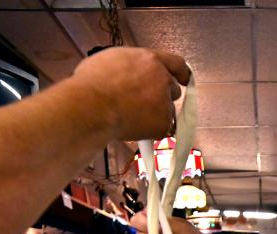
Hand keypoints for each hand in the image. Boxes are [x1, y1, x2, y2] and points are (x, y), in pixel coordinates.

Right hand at [71, 48, 189, 140]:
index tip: (184, 79)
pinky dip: (151, 131)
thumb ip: (130, 65)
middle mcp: (162, 79)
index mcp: (150, 60)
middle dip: (162, 96)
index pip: (176, 63)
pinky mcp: (163, 123)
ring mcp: (165, 103)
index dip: (181, 72)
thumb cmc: (92, 83)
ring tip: (132, 116)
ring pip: (167, 110)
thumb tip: (129, 72)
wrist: (92, 106)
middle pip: (172, 89)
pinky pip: (161, 129)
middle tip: (143, 103)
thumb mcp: (112, 60)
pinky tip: (133, 126)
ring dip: (155, 114)